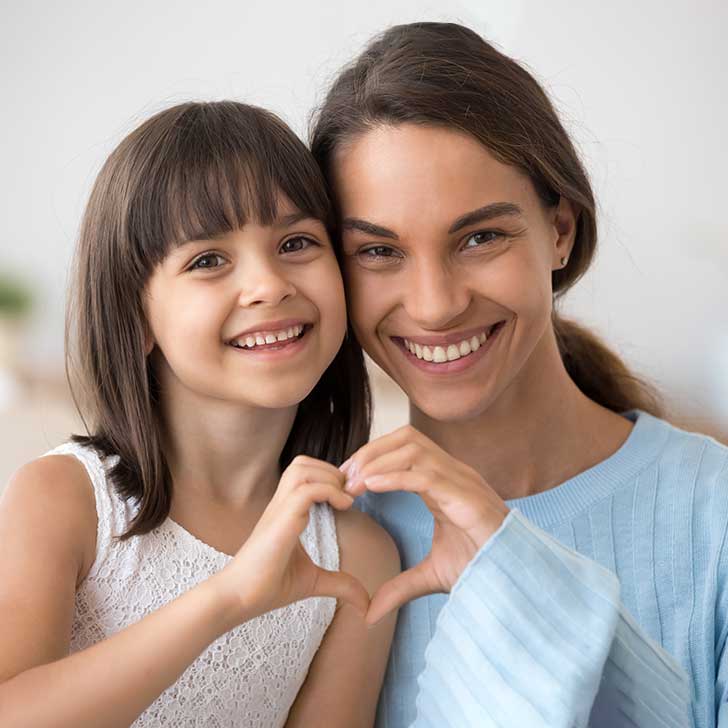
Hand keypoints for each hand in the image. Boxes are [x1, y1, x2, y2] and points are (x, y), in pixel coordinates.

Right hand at [215, 456, 369, 627]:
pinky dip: (328, 491)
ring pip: (302, 468)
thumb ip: (340, 584)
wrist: (238, 599)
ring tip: (345, 499)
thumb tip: (366, 603)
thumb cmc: (268, 587)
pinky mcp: (280, 520)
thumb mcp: (313, 581)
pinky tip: (343, 507)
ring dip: (329, 477)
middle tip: (350, 494)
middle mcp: (281, 504)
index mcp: (286, 511)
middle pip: (303, 462)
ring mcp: (279, 509)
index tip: (350, 496)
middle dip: (332, 470)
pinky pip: (305, 490)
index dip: (330, 477)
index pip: (305, 473)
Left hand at [341, 426, 508, 624]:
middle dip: (371, 451)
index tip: (345, 478)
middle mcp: (453, 473)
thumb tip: (370, 612)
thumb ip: (400, 586)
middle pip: (406, 437)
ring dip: (378, 460)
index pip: (404, 447)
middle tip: (344, 477)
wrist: (514, 580)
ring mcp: (462, 482)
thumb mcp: (431, 575)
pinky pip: (425, 475)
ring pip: (414, 449)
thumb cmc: (481, 568)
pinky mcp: (467, 498)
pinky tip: (371, 486)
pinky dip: (395, 476)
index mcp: (444, 481)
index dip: (373, 455)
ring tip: (353, 483)